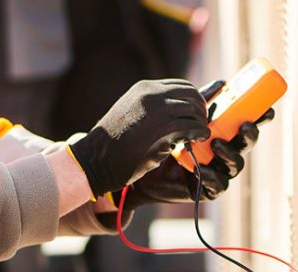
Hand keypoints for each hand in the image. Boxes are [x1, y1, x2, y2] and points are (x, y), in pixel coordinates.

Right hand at [69, 79, 210, 197]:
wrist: (96, 159)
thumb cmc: (112, 144)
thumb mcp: (131, 114)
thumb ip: (153, 109)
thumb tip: (177, 112)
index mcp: (144, 88)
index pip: (181, 86)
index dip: (193, 99)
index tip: (195, 113)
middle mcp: (152, 94)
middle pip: (192, 94)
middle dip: (200, 109)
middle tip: (201, 124)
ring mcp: (159, 110)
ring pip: (195, 110)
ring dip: (201, 122)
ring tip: (198, 134)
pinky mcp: (165, 129)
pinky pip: (194, 127)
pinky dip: (201, 133)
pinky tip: (199, 140)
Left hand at [121, 80, 274, 210]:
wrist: (146, 167)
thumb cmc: (168, 142)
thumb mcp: (186, 118)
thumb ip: (203, 103)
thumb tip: (222, 82)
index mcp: (224, 134)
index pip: (247, 124)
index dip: (260, 118)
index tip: (268, 110)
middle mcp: (226, 152)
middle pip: (247, 144)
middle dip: (251, 135)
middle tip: (246, 126)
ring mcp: (219, 171)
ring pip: (236, 164)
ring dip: (230, 154)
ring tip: (216, 143)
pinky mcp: (209, 189)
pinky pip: (219, 185)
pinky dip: (214, 176)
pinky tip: (203, 170)